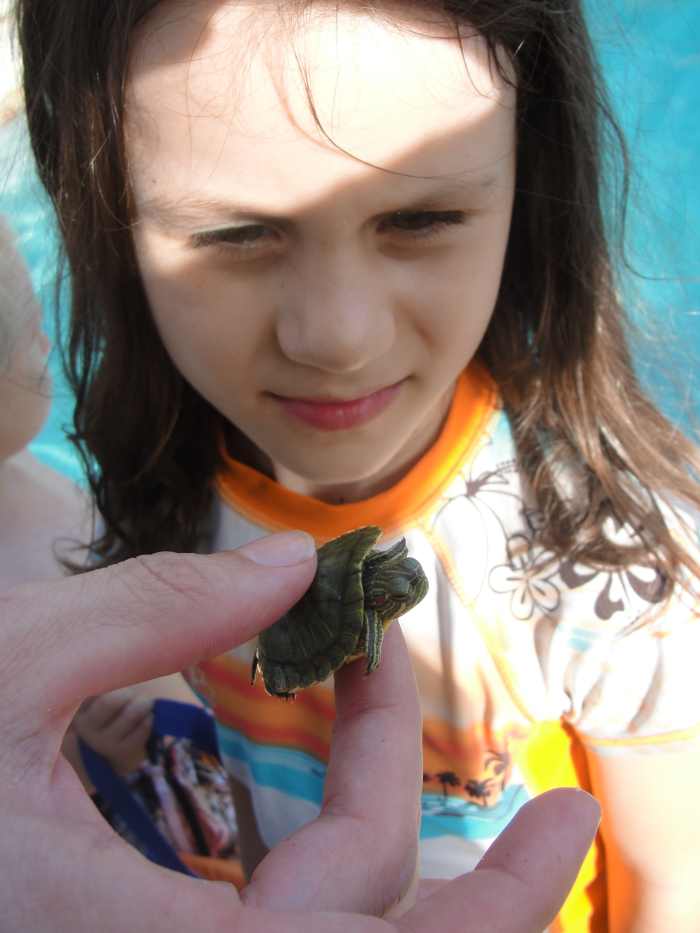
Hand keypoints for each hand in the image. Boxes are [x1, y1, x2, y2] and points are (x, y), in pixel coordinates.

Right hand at [0, 532, 598, 931]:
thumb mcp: (3, 670)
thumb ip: (150, 614)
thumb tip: (288, 562)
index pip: (347, 932)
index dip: (477, 899)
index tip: (558, 814)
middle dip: (478, 895)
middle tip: (551, 814)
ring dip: (393, 847)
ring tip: (398, 722)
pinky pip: (268, 925)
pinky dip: (324, 861)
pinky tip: (329, 782)